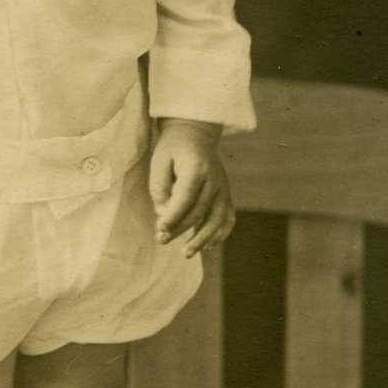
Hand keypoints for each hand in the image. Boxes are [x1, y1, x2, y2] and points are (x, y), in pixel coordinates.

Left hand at [148, 118, 234, 257]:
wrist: (195, 134)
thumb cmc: (173, 149)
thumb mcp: (159, 161)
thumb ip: (160, 188)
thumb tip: (165, 215)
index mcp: (197, 167)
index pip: (185, 198)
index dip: (172, 216)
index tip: (159, 229)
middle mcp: (215, 179)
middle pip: (199, 211)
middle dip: (180, 229)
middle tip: (161, 239)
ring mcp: (224, 187)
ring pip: (217, 219)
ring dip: (202, 239)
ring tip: (187, 253)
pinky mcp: (227, 194)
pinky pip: (228, 218)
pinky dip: (220, 233)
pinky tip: (208, 246)